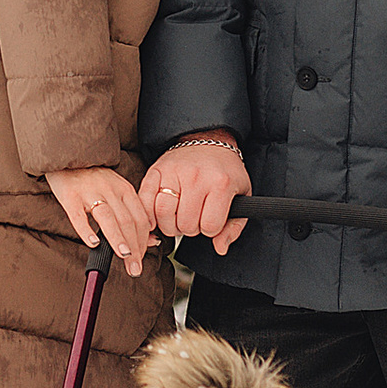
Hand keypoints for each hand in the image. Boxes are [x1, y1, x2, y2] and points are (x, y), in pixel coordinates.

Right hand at [45, 165, 153, 272]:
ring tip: (124, 256)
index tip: (142, 260)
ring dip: (118, 238)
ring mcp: (89, 192)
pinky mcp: (70, 196)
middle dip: (134, 247)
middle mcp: (110, 190)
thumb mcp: (117, 191)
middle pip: (127, 221)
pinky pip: (78, 215)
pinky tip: (93, 243)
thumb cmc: (93, 178)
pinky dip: (86, 230)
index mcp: (124, 189)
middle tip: (135, 268)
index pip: (140, 219)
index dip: (143, 241)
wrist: (67, 156)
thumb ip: (133, 214)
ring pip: (108, 217)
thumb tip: (153, 241)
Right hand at [138, 134, 248, 255]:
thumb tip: (220, 248)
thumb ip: (234, 226)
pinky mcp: (156, 170)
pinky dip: (148, 214)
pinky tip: (156, 217)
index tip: (210, 220)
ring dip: (170, 224)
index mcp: (221, 184)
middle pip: (185, 224)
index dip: (210, 229)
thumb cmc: (225, 171)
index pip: (209, 227)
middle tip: (193, 218)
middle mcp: (196, 177)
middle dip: (190, 228)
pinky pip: (145, 200)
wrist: (209, 139)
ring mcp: (174, 172)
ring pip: (163, 215)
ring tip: (178, 217)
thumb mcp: (242, 195)